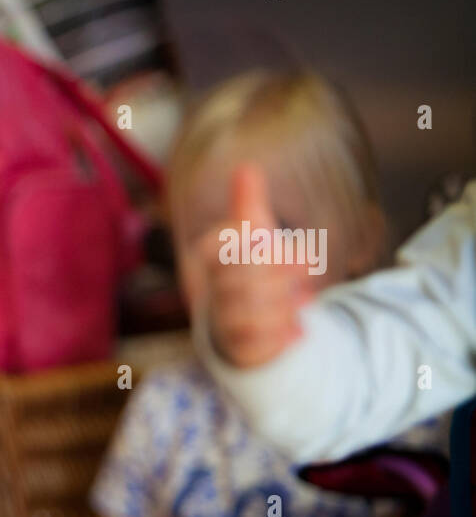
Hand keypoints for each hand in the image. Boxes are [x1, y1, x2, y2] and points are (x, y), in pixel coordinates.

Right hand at [204, 164, 312, 367]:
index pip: (236, 248)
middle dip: (283, 281)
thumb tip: (245, 167)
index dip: (275, 253)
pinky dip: (283, 337)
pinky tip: (298, 332)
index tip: (308, 258)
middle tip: (307, 281)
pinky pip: (256, 343)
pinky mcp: (232, 350)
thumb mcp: (256, 237)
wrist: (245, 326)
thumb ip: (248, 205)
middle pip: (245, 281)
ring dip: (285, 310)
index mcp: (210, 256)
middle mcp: (208, 288)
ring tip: (301, 306)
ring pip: (250, 314)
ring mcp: (217, 320)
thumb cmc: (253, 273)